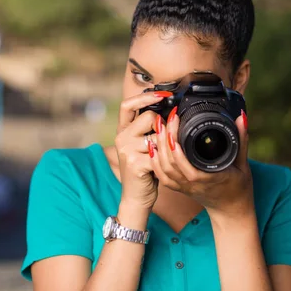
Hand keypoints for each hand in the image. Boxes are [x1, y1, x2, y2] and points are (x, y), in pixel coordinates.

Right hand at [114, 91, 171, 209]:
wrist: (136, 197)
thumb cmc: (144, 169)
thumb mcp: (142, 145)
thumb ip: (148, 129)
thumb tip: (168, 111)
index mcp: (123, 130)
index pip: (127, 104)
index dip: (145, 96)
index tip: (163, 94)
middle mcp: (121, 137)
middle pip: (149, 117)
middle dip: (162, 126)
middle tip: (164, 141)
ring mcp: (127, 150)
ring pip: (157, 135)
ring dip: (166, 146)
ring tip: (162, 157)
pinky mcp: (136, 164)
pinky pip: (160, 153)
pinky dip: (166, 159)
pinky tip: (163, 167)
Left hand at [151, 108, 253, 218]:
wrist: (231, 210)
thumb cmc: (239, 187)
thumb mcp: (243, 162)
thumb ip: (242, 139)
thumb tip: (240, 117)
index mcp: (210, 178)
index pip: (187, 165)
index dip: (177, 146)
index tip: (175, 124)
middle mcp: (194, 184)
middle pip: (171, 164)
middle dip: (164, 140)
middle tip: (163, 120)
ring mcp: (185, 187)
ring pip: (164, 169)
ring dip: (158, 148)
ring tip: (158, 128)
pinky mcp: (179, 188)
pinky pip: (162, 176)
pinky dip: (155, 162)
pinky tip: (153, 146)